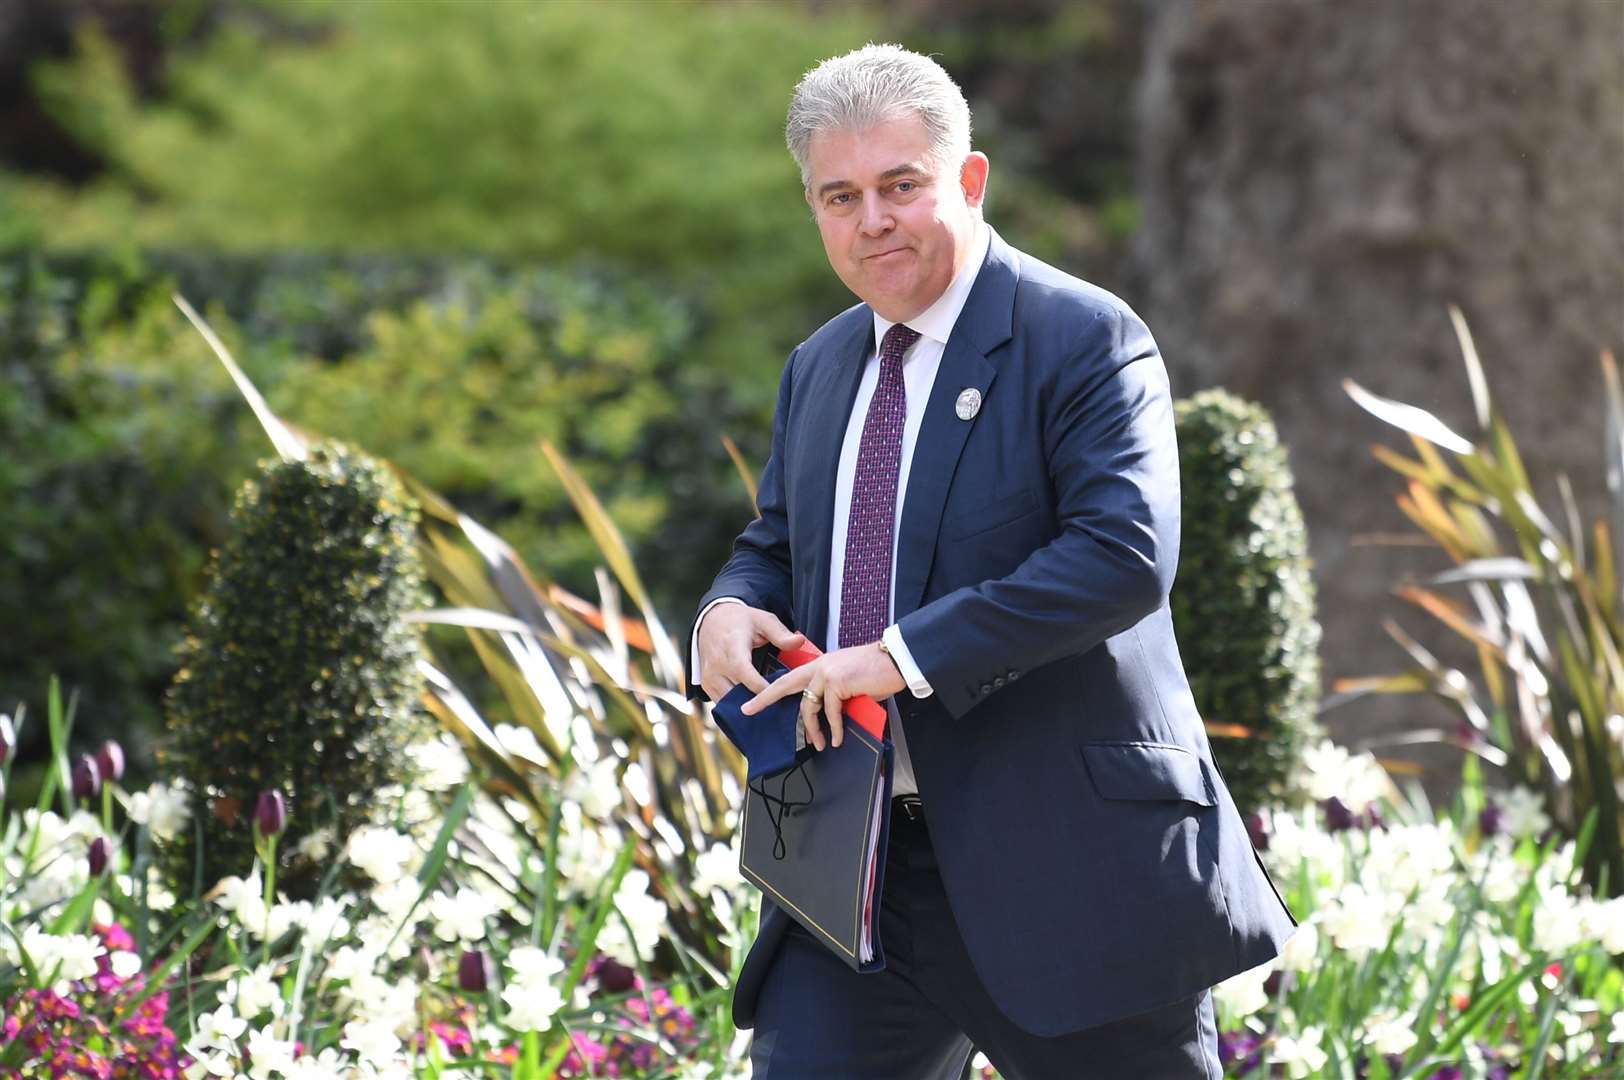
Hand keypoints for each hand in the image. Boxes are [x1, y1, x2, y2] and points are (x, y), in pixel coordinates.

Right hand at [696, 603, 805, 701]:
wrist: (711, 621)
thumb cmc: (741, 621)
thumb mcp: (763, 620)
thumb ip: (780, 634)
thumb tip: (799, 642)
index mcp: (732, 646)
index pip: (744, 672)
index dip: (760, 687)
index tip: (779, 695)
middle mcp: (717, 663)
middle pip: (737, 691)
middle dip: (758, 701)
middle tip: (780, 708)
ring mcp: (709, 675)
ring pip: (729, 701)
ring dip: (748, 706)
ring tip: (768, 710)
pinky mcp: (706, 684)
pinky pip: (722, 703)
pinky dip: (737, 707)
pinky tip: (754, 706)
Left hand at [742, 643, 905, 750]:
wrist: (895, 661)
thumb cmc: (876, 672)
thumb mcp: (849, 682)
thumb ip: (834, 694)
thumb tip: (829, 715)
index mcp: (820, 664)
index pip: (790, 678)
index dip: (772, 689)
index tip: (754, 699)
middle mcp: (819, 666)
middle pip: (785, 685)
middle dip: (764, 698)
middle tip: (749, 710)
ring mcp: (826, 672)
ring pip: (809, 705)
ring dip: (814, 729)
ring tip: (819, 744)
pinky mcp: (836, 682)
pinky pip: (830, 711)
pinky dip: (834, 728)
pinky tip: (837, 738)